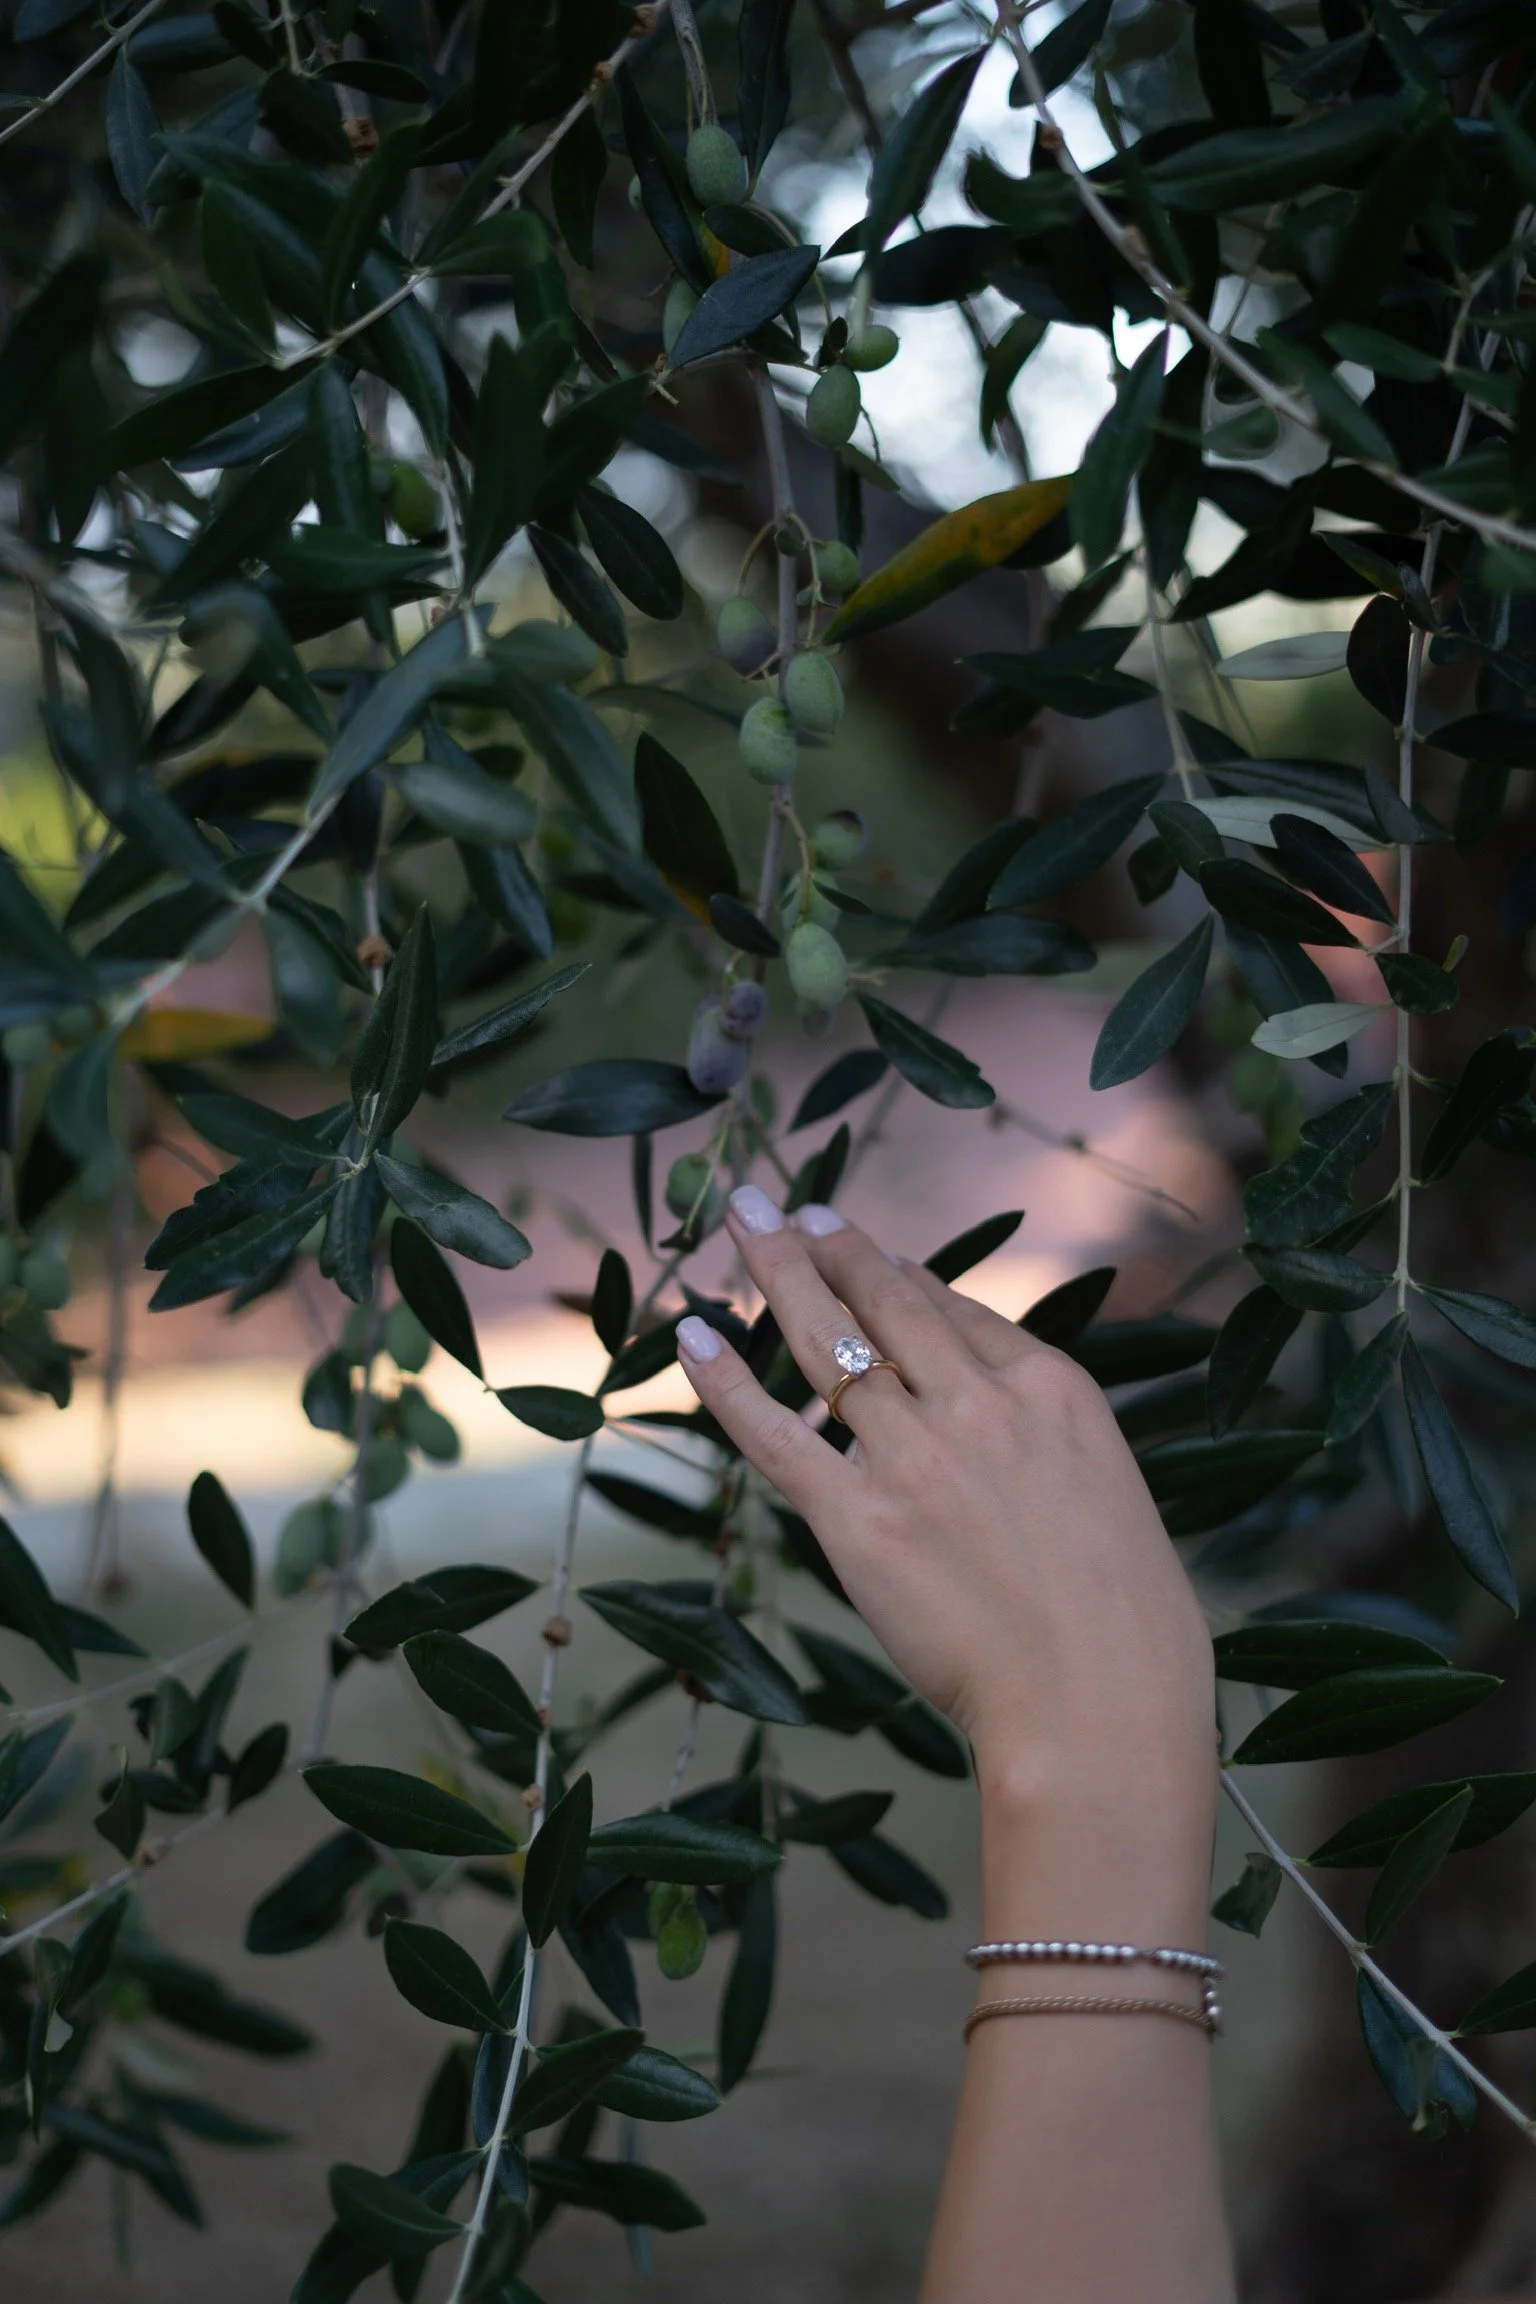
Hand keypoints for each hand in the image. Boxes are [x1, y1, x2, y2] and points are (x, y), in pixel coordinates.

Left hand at [676, 1186, 1218, 1941]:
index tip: (856, 1246)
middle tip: (776, 1199)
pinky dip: (728, 1382)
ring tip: (739, 1219)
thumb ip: (1041, 1426)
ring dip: (774, 1273)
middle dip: (823, 1242)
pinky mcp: (860, 1522)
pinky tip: (693, 1333)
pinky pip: (778, 1434)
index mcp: (1051, 1389)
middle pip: (883, 1300)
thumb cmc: (1125, 1618)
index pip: (954, 1310)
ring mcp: (915, 1457)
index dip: (893, 1272)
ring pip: (827, 1342)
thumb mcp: (1107, 1484)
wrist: (1101, 1705)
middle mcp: (978, 1404)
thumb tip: (987, 1383)